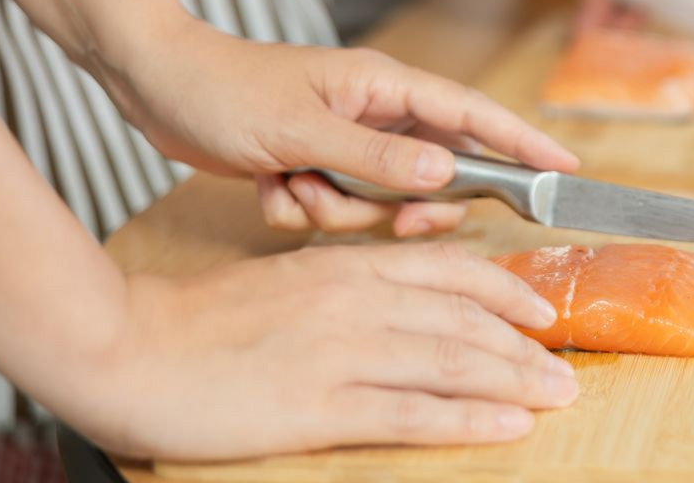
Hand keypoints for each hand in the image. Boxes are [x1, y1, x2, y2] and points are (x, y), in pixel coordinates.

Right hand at [85, 245, 574, 459]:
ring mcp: (342, 352)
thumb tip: (401, 302)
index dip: (507, 290)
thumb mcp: (289, 279)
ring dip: (515, 380)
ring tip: (557, 396)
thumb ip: (347, 287)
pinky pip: (412, 411)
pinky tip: (506, 426)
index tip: (542, 309)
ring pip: (453, 361)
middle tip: (566, 368)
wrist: (126, 344)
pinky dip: (467, 419)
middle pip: (466, 319)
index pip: (451, 271)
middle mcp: (358, 301)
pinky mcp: (318, 404)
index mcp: (348, 267)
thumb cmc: (199, 319)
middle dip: (525, 345)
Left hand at [96, 16, 577, 236]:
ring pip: (381, 202)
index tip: (566, 168)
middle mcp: (375, 114)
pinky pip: (336, 210)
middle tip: (395, 221)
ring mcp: (346, 142)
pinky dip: (302, 210)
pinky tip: (268, 186)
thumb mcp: (301, 129)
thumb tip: (446, 172)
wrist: (153, 84)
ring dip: (337, 210)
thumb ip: (376, 156)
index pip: (474, 115)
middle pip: (433, 174)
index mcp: (384, 87)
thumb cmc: (224, 90)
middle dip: (406, 206)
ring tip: (291, 184)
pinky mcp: (315, 166)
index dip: (523, 142)